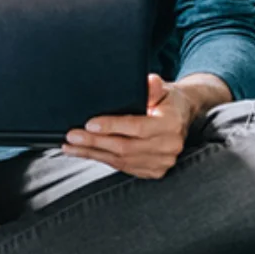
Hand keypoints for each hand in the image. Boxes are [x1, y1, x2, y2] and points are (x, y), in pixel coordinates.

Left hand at [62, 73, 195, 180]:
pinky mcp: (154, 171)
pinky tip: (87, 153)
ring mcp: (162, 162)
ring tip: (71, 146)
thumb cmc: (168, 100)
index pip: (136, 127)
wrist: (183, 117)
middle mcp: (169, 146)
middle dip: (94, 142)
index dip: (112, 126)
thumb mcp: (164, 88)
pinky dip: (103, 160)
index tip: (89, 124)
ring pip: (121, 161)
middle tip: (72, 136)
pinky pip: (123, 168)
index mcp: (171, 123)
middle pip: (125, 147)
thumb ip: (154, 86)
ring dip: (93, 153)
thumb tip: (149, 82)